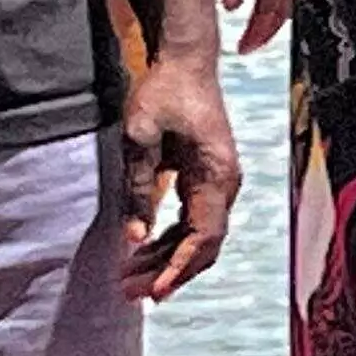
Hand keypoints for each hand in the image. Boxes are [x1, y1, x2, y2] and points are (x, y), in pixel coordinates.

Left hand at [120, 45, 241, 301]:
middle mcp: (226, 183)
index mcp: (216, 174)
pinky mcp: (207, 179)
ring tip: (129, 278)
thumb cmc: (165, 91)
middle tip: (131, 294)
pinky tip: (142, 251)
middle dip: (170, 273)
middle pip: (205, 244)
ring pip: (199, 236)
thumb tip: (134, 238)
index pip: (204, 236)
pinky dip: (170, 241)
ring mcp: (220, 182)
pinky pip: (193, 221)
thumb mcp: (140, 136)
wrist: (186, 61)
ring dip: (167, 260)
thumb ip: (138, 188)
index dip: (179, 267)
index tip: (154, 292)